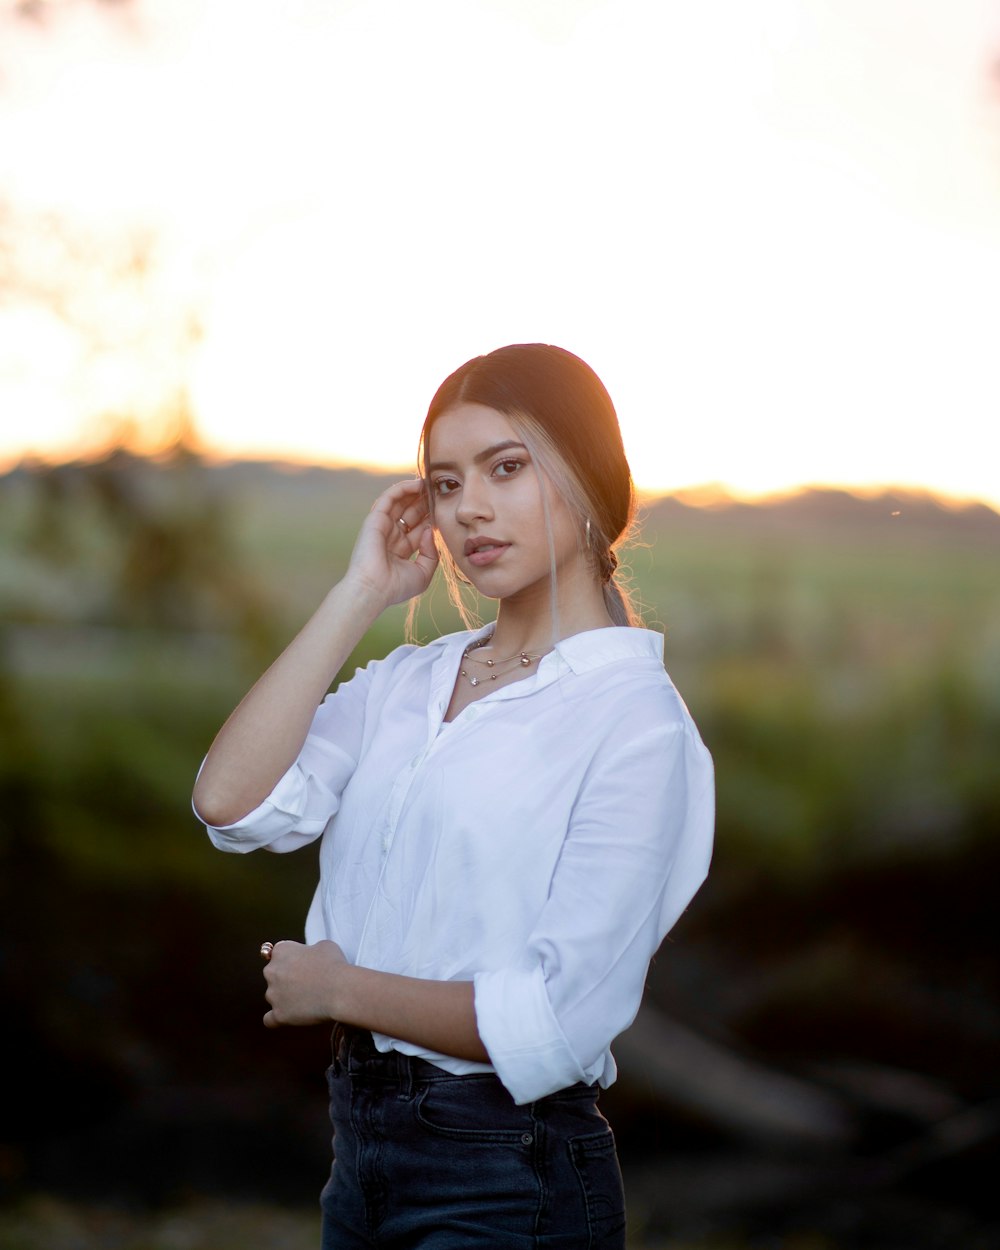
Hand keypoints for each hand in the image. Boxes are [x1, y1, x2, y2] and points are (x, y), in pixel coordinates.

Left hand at [262, 939, 346, 1027]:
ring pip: (274, 996)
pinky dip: (277, 1018)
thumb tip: (309, 958)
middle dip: (287, 978)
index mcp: (281, 950)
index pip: (279, 953)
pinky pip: (270, 1019)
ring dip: (286, 998)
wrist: (340, 990)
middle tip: (308, 982)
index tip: (304, 964)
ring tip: (308, 999)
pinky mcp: (278, 1014)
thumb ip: (310, 950)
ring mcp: (273, 994)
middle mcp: (272, 971)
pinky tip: (288, 1016)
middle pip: (274, 975)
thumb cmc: (334, 965)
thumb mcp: (324, 946)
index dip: (293, 959)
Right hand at [343, 479, 438, 608]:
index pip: (419, 527)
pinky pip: (390, 497)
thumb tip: (431, 531)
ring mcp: (383, 526)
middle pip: (411, 513)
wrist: (374, 589)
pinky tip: (417, 483)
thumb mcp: (423, 573)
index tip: (446, 509)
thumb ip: (431, 553)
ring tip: (431, 483)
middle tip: (440, 492)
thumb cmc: (396, 587)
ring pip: (401, 502)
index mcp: (401, 549)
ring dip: (415, 492)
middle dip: (425, 502)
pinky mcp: (375, 519)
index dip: (432, 517)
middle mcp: (392, 536)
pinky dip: (403, 488)